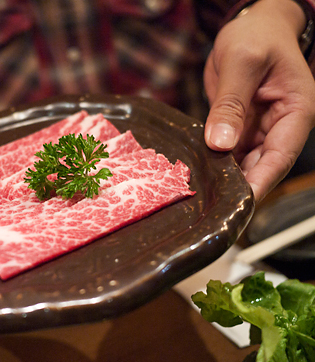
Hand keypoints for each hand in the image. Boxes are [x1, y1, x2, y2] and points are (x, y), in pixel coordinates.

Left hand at [204, 0, 314, 201]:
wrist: (250, 25)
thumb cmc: (257, 35)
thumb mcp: (244, 63)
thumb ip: (231, 104)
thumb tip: (220, 144)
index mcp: (296, 112)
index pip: (281, 157)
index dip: (261, 183)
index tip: (240, 204)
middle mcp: (280, 126)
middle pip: (261, 166)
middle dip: (239, 187)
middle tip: (211, 206)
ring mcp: (258, 128)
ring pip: (243, 163)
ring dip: (224, 177)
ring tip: (200, 195)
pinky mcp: (238, 127)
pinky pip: (227, 151)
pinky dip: (214, 161)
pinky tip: (196, 173)